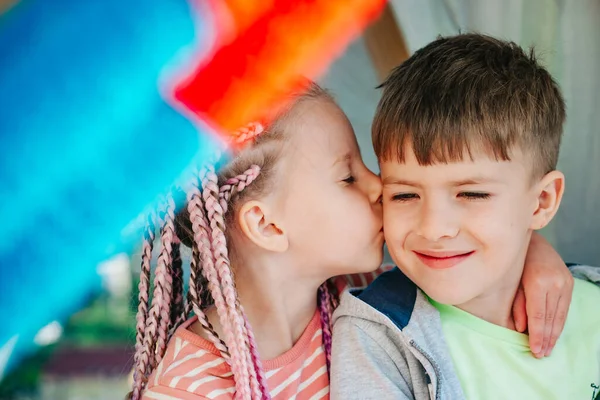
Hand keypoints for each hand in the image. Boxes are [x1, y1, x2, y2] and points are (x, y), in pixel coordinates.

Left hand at [512, 232, 573, 357]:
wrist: (535, 242)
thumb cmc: (516, 262)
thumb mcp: (512, 282)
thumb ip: (517, 305)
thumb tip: (521, 329)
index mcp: (538, 282)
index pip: (538, 315)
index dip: (536, 335)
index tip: (534, 350)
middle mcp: (555, 283)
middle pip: (550, 317)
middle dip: (546, 338)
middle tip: (541, 355)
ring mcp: (565, 282)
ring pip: (560, 315)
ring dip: (554, 334)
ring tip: (548, 349)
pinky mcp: (570, 283)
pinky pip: (565, 308)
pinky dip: (559, 323)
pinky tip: (554, 334)